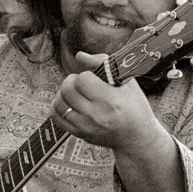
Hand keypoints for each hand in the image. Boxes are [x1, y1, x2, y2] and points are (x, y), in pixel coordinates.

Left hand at [53, 51, 170, 157]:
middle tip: (81, 83)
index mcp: (111, 100)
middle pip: (68, 89)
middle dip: (72, 81)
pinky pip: (55, 117)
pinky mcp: (79, 134)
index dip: (86, 75)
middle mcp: (97, 115)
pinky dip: (58, 106)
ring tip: (75, 93)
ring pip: (59, 102)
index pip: (83, 79)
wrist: (137, 136)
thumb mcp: (126, 82)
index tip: (94, 79)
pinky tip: (68, 103)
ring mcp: (86, 126)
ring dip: (63, 93)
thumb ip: (102, 64)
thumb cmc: (134, 106)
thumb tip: (79, 55)